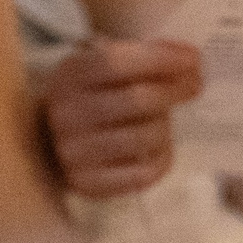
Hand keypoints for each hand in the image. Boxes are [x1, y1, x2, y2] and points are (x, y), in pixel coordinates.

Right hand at [39, 39, 201, 197]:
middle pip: (137, 100)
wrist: (48, 144)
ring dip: (166, 126)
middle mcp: (66, 114)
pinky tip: (157, 148)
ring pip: (145, 137)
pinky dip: (162, 157)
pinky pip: (145, 172)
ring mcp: (75, 153)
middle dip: (175, 90)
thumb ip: (139, 59)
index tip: (193, 58)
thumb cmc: (89, 98)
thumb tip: (189, 60)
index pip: (116, 62)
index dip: (160, 58)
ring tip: (163, 121)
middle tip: (194, 85)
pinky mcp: (89, 184)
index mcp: (69, 77)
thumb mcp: (100, 70)